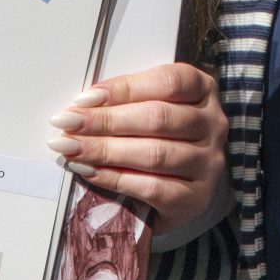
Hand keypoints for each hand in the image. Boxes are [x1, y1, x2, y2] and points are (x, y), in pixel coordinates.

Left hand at [47, 62, 227, 235]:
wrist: (182, 188)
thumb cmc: (161, 137)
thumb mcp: (152, 107)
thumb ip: (127, 102)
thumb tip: (81, 106)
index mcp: (203, 90)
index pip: (167, 82)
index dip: (124, 88)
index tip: (85, 98)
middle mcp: (212, 124)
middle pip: (157, 118)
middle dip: (105, 121)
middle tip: (67, 123)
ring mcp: (208, 163)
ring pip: (154, 153)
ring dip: (105, 150)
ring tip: (71, 148)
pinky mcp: (195, 198)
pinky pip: (152, 187)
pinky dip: (115, 179)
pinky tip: (89, 172)